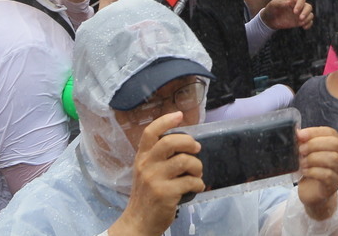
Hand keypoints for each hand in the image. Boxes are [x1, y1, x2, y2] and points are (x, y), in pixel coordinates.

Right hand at [110, 112, 203, 235]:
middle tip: (196, 149)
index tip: (179, 115)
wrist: (138, 223)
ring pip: (185, 161)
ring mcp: (155, 179)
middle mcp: (146, 166)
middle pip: (170, 142)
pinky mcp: (165, 193)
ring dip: (197, 166)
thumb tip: (184, 143)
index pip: (150, 132)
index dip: (165, 120)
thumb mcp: (146, 173)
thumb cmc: (146, 196)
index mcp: (142, 158)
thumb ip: (158, 158)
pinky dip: (198, 183)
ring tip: (197, 173)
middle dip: (189, 142)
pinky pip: (190, 181)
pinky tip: (196, 187)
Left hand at [261, 0, 313, 29]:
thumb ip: (281, 2)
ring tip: (301, 23)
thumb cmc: (271, 9)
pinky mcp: (300, 21)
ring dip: (308, 18)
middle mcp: (298, 5)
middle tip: (300, 18)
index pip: (301, 0)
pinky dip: (309, 24)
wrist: (270, 19)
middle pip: (308, 6)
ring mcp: (300, 13)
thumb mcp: (273, 4)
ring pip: (310, 14)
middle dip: (306, 12)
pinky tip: (304, 27)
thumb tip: (290, 2)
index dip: (300, 5)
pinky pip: (309, 21)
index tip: (295, 12)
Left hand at [295, 127, 337, 220]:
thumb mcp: (310, 153)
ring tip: (302, 162)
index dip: (315, 132)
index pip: (331, 132)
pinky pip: (327, 175)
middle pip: (335, 144)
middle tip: (301, 150)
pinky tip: (305, 172)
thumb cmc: (313, 169)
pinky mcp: (335, 184)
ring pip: (333, 159)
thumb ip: (306, 143)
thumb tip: (298, 133)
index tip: (300, 135)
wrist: (314, 193)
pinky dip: (313, 171)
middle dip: (315, 144)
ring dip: (314, 158)